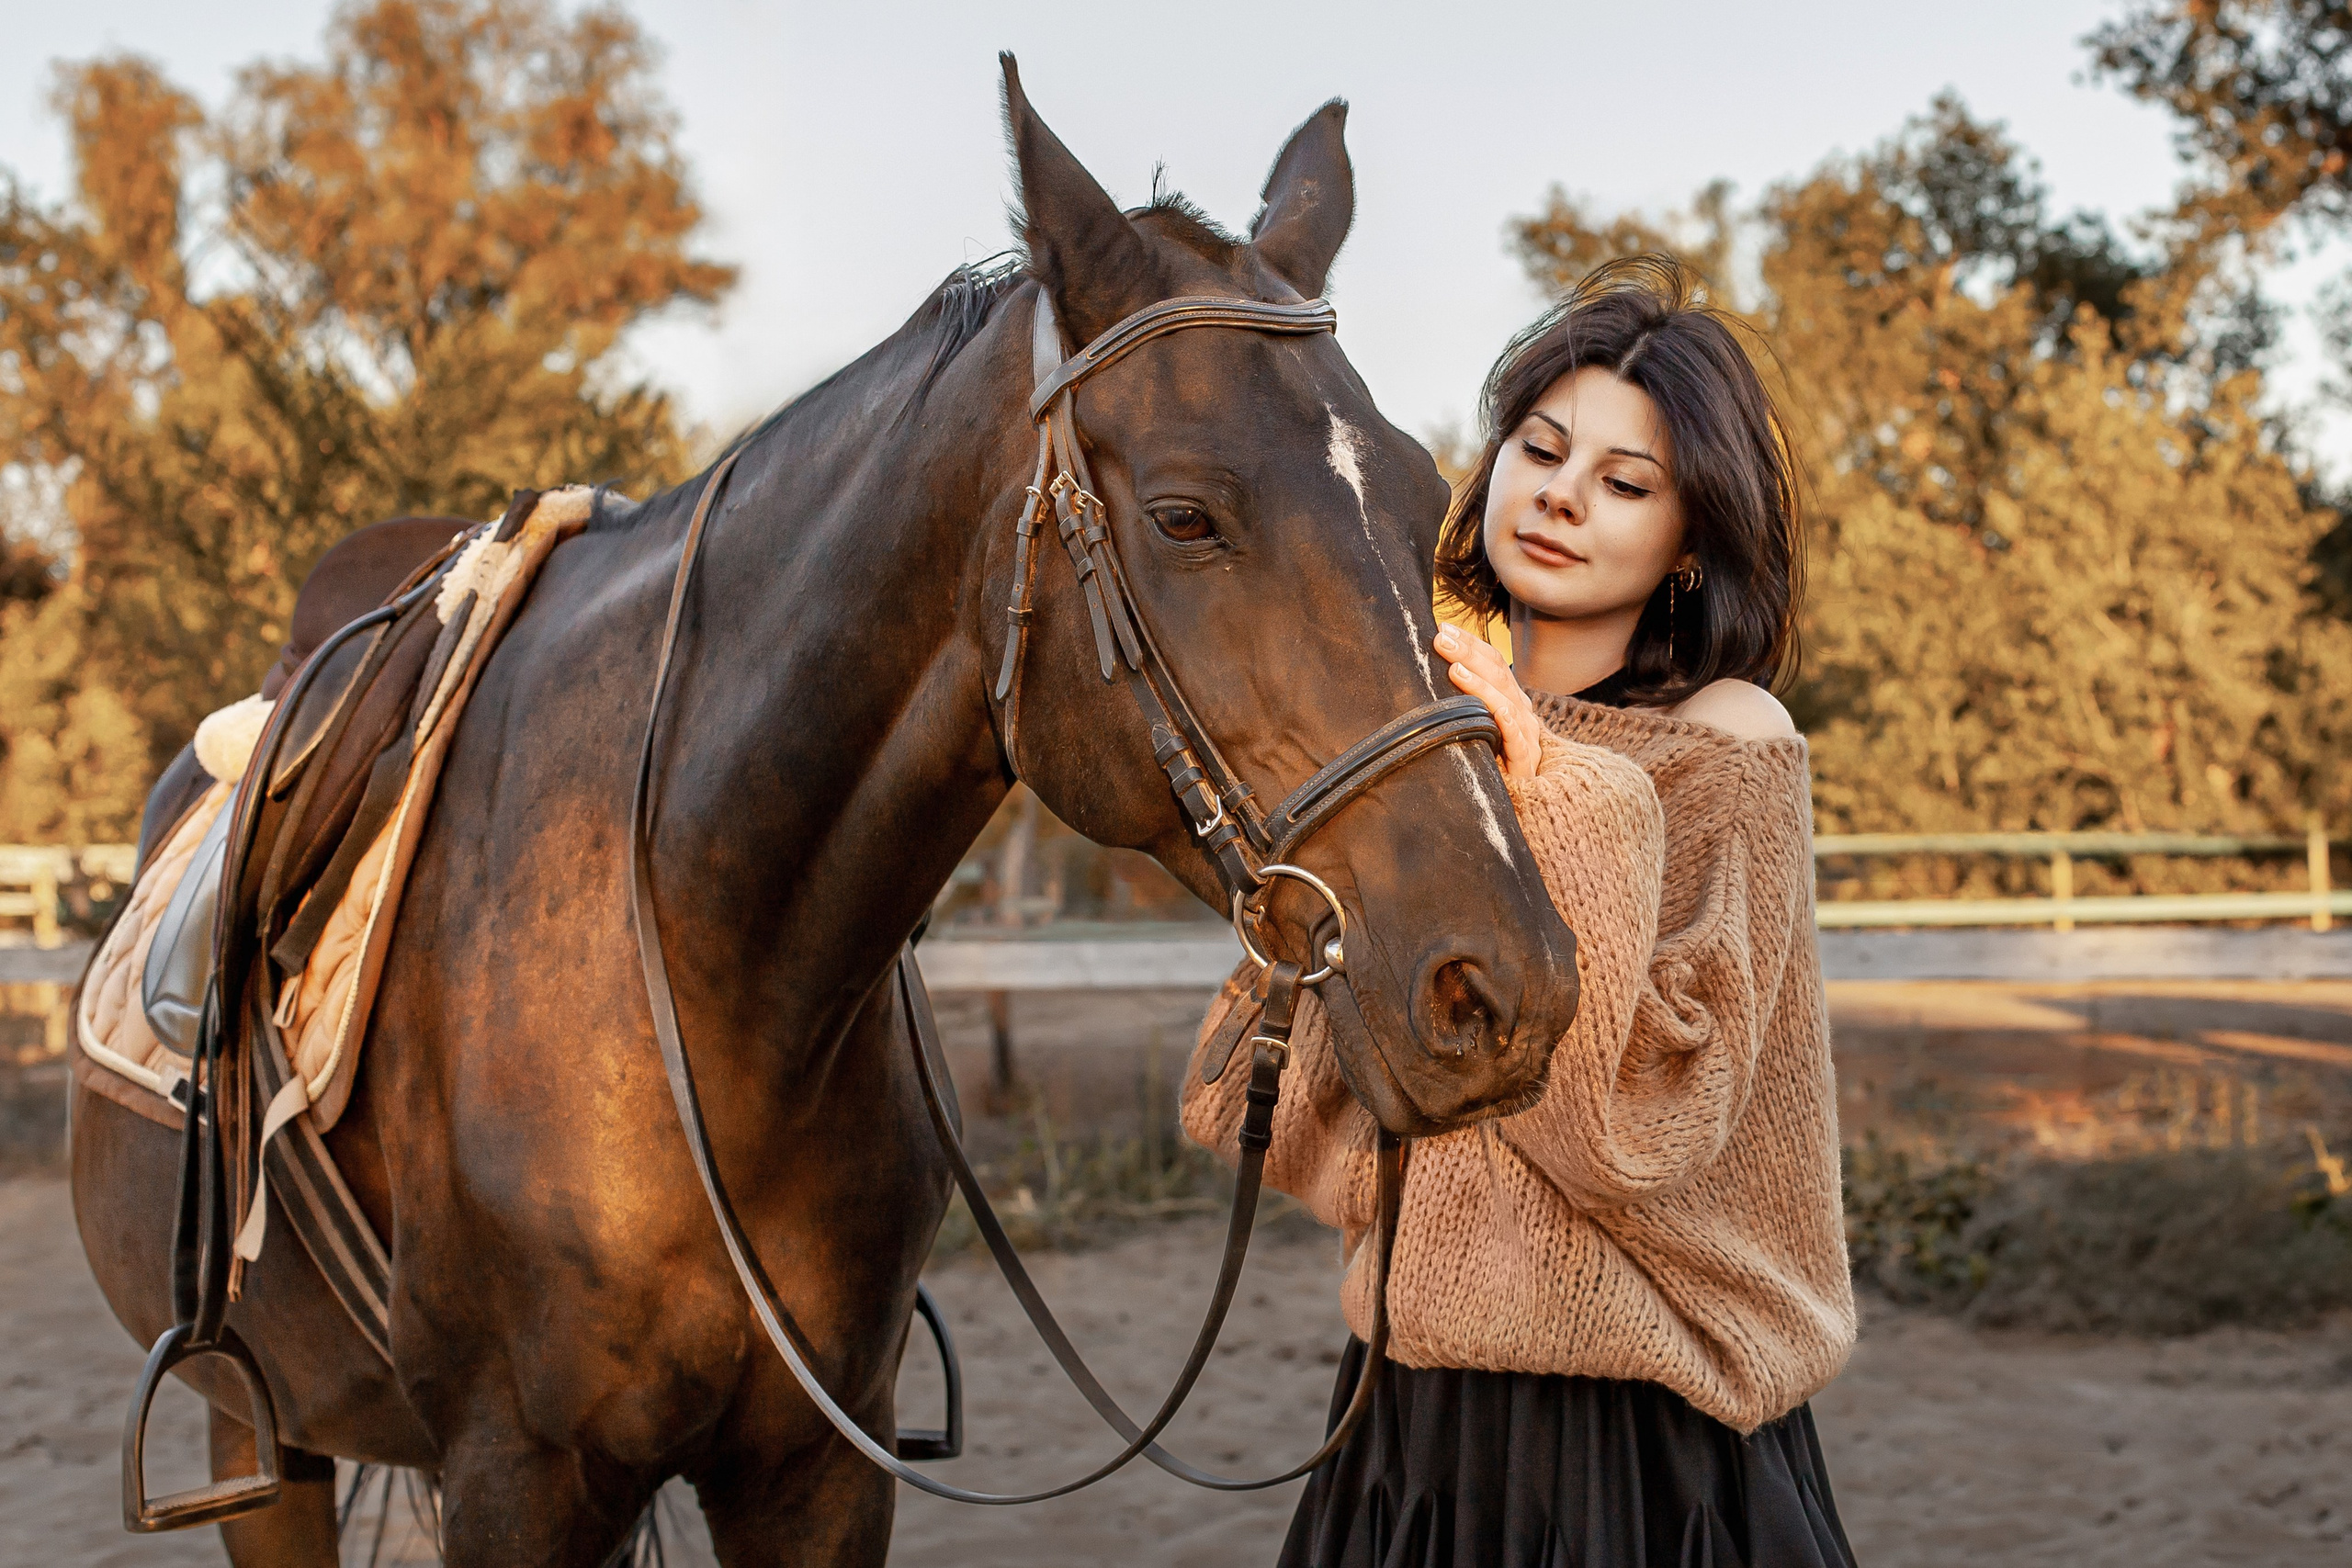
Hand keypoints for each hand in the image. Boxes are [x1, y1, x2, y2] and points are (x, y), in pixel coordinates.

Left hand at [1434, 624, 1543, 781]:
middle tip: (1442, 640)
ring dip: (1481, 685)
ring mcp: (1525, 736)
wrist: (1518, 802)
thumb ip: (1459, 698)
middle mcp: (1520, 711)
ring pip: (1506, 703)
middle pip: (1498, 675)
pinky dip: (1510, 726)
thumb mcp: (1472, 722)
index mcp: (1509, 696)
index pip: (1493, 661)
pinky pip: (1518, 743)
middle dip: (1469, 655)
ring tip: (1455, 670)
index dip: (1470, 643)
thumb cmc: (1487, 758)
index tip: (1443, 628)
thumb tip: (1427, 670)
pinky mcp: (1524, 764)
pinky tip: (1500, 714)